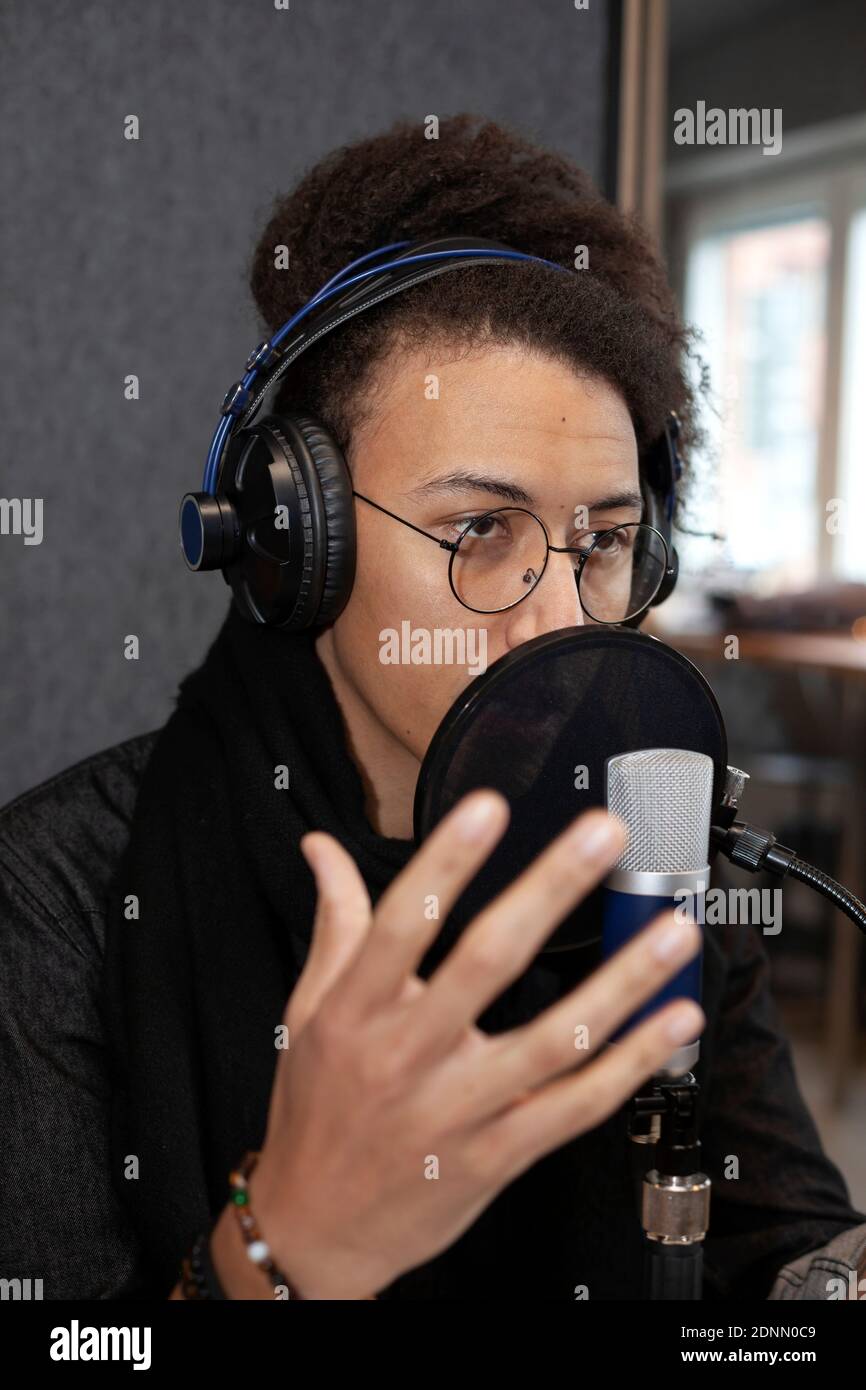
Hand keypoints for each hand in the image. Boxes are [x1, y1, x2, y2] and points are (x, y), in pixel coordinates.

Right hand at [249, 790, 703, 1298]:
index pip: (402, 923)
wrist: (316, 1228)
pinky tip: (673, 1020)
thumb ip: (335, 922)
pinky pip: (576, 1106)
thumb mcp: (309, 1009)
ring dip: (621, 981)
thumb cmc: (316, 1107)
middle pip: (487, 963)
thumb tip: (321, 846)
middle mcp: (407, 1056)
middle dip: (550, 890)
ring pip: (553, 1039)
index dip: (446, 863)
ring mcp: (457, 1111)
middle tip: (602, 834)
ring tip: (671, 928)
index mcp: (356, 1011)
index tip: (490, 807)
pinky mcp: (497, 1156)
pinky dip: (630, 1063)